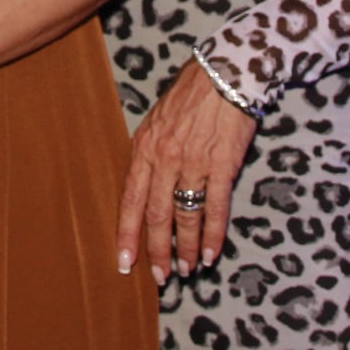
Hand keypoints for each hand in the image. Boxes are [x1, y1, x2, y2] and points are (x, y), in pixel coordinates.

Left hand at [115, 59, 256, 285]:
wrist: (225, 72)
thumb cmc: (191, 94)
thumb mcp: (157, 120)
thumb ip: (150, 153)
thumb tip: (145, 186)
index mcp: (145, 148)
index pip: (129, 200)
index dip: (127, 235)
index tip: (124, 263)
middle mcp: (166, 159)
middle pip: (156, 216)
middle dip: (157, 251)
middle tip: (160, 277)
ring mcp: (194, 163)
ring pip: (185, 217)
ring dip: (185, 248)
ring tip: (186, 269)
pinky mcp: (223, 165)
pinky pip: (215, 208)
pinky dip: (212, 235)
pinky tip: (210, 253)